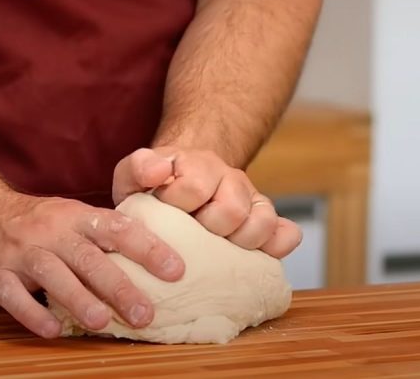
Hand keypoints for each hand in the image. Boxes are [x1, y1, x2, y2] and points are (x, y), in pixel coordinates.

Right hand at [0, 192, 184, 338]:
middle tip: (145, 313)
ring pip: (52, 274)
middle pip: (87, 257)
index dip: (147, 248)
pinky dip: (34, 314)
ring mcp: (20, 253)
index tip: (176, 270)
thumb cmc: (37, 223)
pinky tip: (54, 331)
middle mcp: (50, 232)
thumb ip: (104, 234)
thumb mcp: (70, 216)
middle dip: (118, 285)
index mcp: (75, 217)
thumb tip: (156, 259)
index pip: (117, 228)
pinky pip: (15, 296)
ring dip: (78, 299)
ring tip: (102, 323)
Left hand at [113, 147, 301, 257]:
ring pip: (261, 221)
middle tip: (191, 234)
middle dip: (208, 228)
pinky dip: (276, 246)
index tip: (165, 210)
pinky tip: (258, 255)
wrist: (181, 181)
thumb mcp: (133, 177)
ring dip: (239, 241)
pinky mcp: (265, 218)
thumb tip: (159, 170)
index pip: (194, 188)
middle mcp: (227, 176)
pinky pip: (286, 233)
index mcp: (195, 164)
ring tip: (218, 246)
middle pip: (231, 210)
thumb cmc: (154, 190)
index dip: (178, 205)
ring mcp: (250, 197)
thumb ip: (138, 168)